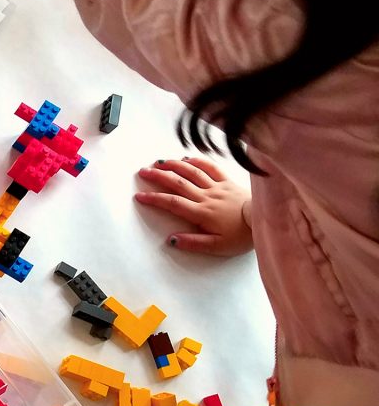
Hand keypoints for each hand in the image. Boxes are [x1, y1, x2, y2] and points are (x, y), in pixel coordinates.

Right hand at [134, 157, 253, 255]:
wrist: (266, 221)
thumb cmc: (242, 236)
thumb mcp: (218, 247)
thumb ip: (193, 243)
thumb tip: (171, 239)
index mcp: (202, 213)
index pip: (173, 203)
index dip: (154, 198)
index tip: (139, 196)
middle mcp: (207, 196)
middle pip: (178, 183)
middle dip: (158, 176)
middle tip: (142, 171)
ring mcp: (217, 187)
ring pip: (192, 172)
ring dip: (173, 165)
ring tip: (159, 162)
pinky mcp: (228, 182)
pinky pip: (211, 168)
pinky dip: (198, 161)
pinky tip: (186, 158)